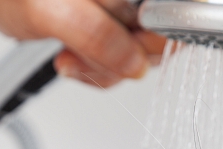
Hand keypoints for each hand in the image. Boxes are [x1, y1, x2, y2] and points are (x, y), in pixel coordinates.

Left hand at [0, 0, 166, 86]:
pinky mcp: (114, 23)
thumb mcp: (48, 13)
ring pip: (141, 53)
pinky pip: (122, 58)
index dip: (158, 39)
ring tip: (70, 56)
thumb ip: (96, 35)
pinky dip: (98, 69)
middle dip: (122, 59)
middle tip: (82, 56)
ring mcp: (125, 6)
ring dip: (105, 69)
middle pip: (161, 35)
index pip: (175, 13)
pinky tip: (73, 58)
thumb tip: (134, 62)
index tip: (128, 54)